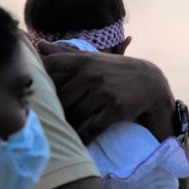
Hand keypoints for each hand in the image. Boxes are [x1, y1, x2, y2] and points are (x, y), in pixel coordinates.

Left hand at [38, 41, 174, 143]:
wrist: (150, 83)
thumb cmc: (116, 70)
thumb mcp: (93, 58)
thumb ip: (64, 53)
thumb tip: (38, 45)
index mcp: (84, 61)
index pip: (52, 65)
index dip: (41, 79)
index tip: (39, 92)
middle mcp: (92, 75)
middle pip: (61, 98)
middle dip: (55, 111)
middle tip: (49, 121)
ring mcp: (104, 92)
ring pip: (75, 115)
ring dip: (68, 126)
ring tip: (62, 133)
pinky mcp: (115, 109)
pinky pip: (92, 129)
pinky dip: (83, 138)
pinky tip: (78, 143)